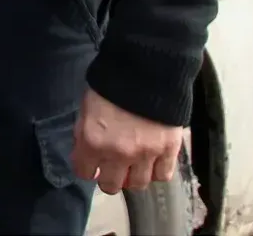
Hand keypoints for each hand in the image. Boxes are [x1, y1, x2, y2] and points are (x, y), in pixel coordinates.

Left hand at [69, 87, 184, 195]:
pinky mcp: (168, 150)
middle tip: (112, 167)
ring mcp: (145, 154)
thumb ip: (84, 131)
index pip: (84, 172)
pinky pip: (162, 175)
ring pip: (137, 184)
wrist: (146, 68)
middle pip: (111, 185)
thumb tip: (85, 150)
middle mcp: (118, 153)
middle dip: (109, 177)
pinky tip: (152, 162)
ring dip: (133, 177)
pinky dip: (156, 172)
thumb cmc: (112, 83)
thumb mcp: (86, 105)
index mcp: (92, 140)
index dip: (86, 167)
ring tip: (133, 165)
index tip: (90, 163)